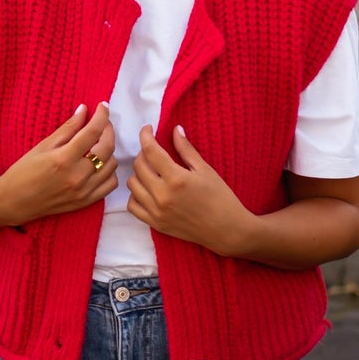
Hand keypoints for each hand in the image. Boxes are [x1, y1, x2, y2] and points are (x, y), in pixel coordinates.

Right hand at [0, 103, 119, 224]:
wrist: (14, 202)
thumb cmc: (23, 172)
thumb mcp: (42, 146)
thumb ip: (67, 128)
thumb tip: (84, 110)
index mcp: (63, 159)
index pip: (92, 132)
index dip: (101, 116)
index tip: (103, 106)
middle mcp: (77, 176)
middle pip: (107, 147)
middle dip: (108, 130)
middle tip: (102, 123)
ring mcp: (83, 191)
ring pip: (111, 165)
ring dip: (108, 150)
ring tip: (97, 144)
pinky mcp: (85, 201)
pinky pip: (110, 184)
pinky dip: (109, 171)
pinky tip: (99, 164)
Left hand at [126, 124, 251, 254]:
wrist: (226, 229)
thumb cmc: (221, 197)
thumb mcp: (205, 170)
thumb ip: (186, 149)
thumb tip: (175, 129)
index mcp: (176, 178)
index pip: (151, 151)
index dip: (145, 135)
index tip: (148, 129)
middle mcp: (162, 195)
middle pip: (139, 166)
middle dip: (143, 153)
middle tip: (154, 151)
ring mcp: (156, 211)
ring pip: (132, 184)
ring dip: (138, 173)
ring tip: (151, 171)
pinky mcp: (155, 224)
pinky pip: (132, 206)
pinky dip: (135, 195)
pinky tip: (146, 190)